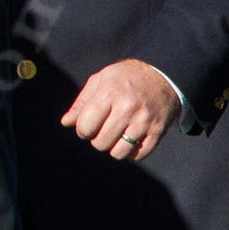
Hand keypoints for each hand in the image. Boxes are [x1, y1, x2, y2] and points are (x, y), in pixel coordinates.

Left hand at [61, 59, 181, 161]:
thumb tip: (65, 123)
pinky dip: (131, 152)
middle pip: (101, 143)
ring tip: (116, 134)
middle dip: (97, 139)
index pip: (85, 126)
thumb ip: (81, 102)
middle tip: (102, 129)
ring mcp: (144, 121)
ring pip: (119, 153)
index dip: (82, 130)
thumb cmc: (125, 77)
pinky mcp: (158, 131)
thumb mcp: (100, 80)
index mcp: (109, 93)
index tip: (87, 125)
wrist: (162, 74)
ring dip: (113, 147)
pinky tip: (130, 138)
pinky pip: (138, 155)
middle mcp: (127, 108)